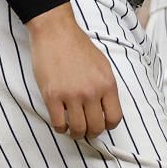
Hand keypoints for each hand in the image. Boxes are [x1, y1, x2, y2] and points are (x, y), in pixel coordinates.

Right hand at [25, 4, 121, 139]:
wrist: (56, 33)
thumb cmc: (79, 47)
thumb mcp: (103, 65)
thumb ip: (106, 87)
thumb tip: (105, 107)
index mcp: (108, 84)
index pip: (114, 117)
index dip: (108, 125)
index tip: (102, 124)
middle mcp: (92, 92)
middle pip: (96, 127)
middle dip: (92, 132)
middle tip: (86, 130)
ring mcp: (71, 95)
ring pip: (77, 129)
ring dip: (76, 134)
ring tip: (73, 130)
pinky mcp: (52, 96)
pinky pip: (58, 123)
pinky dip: (60, 128)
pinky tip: (61, 123)